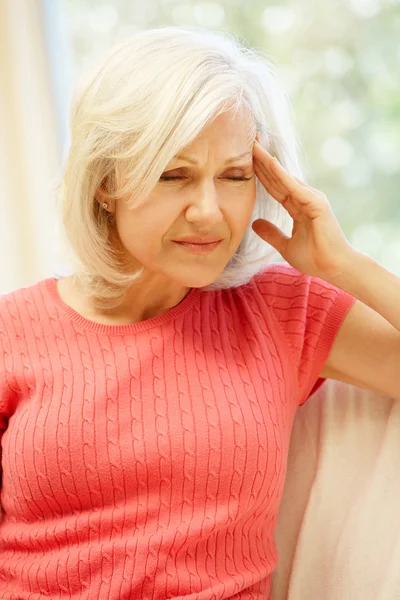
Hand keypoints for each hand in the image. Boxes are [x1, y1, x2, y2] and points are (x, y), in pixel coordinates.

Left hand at [251, 139, 353, 281]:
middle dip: (262, 160)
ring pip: (284, 177)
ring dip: (268, 162)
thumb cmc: (315, 258)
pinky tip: (269, 163)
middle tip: (247, 141)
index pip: (274, 186)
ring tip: (253, 145)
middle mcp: (304, 198)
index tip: (245, 159)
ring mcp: (311, 199)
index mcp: (297, 206)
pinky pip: (294, 187)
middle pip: (277, 177)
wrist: (334, 268)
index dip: (260, 173)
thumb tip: (255, 224)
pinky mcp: (316, 203)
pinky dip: (281, 175)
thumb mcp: (285, 246)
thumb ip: (271, 234)